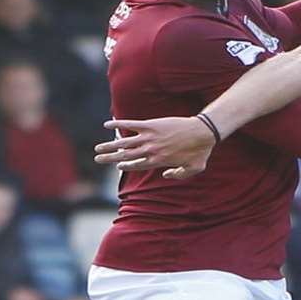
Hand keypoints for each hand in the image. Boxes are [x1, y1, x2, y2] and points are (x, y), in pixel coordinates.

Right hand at [94, 115, 215, 179]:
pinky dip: (118, 124)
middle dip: (110, 158)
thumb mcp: (193, 170)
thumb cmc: (200, 152)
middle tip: (98, 159)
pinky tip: (107, 125)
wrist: (203, 132)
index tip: (117, 166)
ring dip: (109, 146)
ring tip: (98, 148)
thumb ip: (178, 175)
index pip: (137, 165)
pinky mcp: (150, 125)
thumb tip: (165, 175)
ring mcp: (149, 137)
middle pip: (126, 156)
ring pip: (124, 143)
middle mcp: (150, 151)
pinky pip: (130, 125)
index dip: (125, 166)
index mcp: (158, 162)